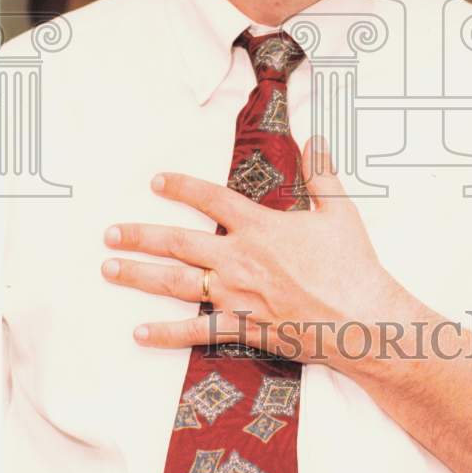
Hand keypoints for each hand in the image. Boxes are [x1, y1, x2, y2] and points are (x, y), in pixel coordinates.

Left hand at [102, 138, 398, 368]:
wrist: (362, 319)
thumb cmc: (353, 265)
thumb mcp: (339, 210)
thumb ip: (322, 173)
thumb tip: (314, 138)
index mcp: (261, 227)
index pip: (212, 199)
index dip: (181, 187)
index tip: (156, 180)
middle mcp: (240, 259)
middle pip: (179, 242)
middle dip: (140, 235)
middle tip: (109, 233)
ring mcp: (237, 296)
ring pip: (177, 284)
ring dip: (140, 276)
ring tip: (109, 270)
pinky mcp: (244, 327)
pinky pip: (198, 332)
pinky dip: (167, 334)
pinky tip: (139, 333)